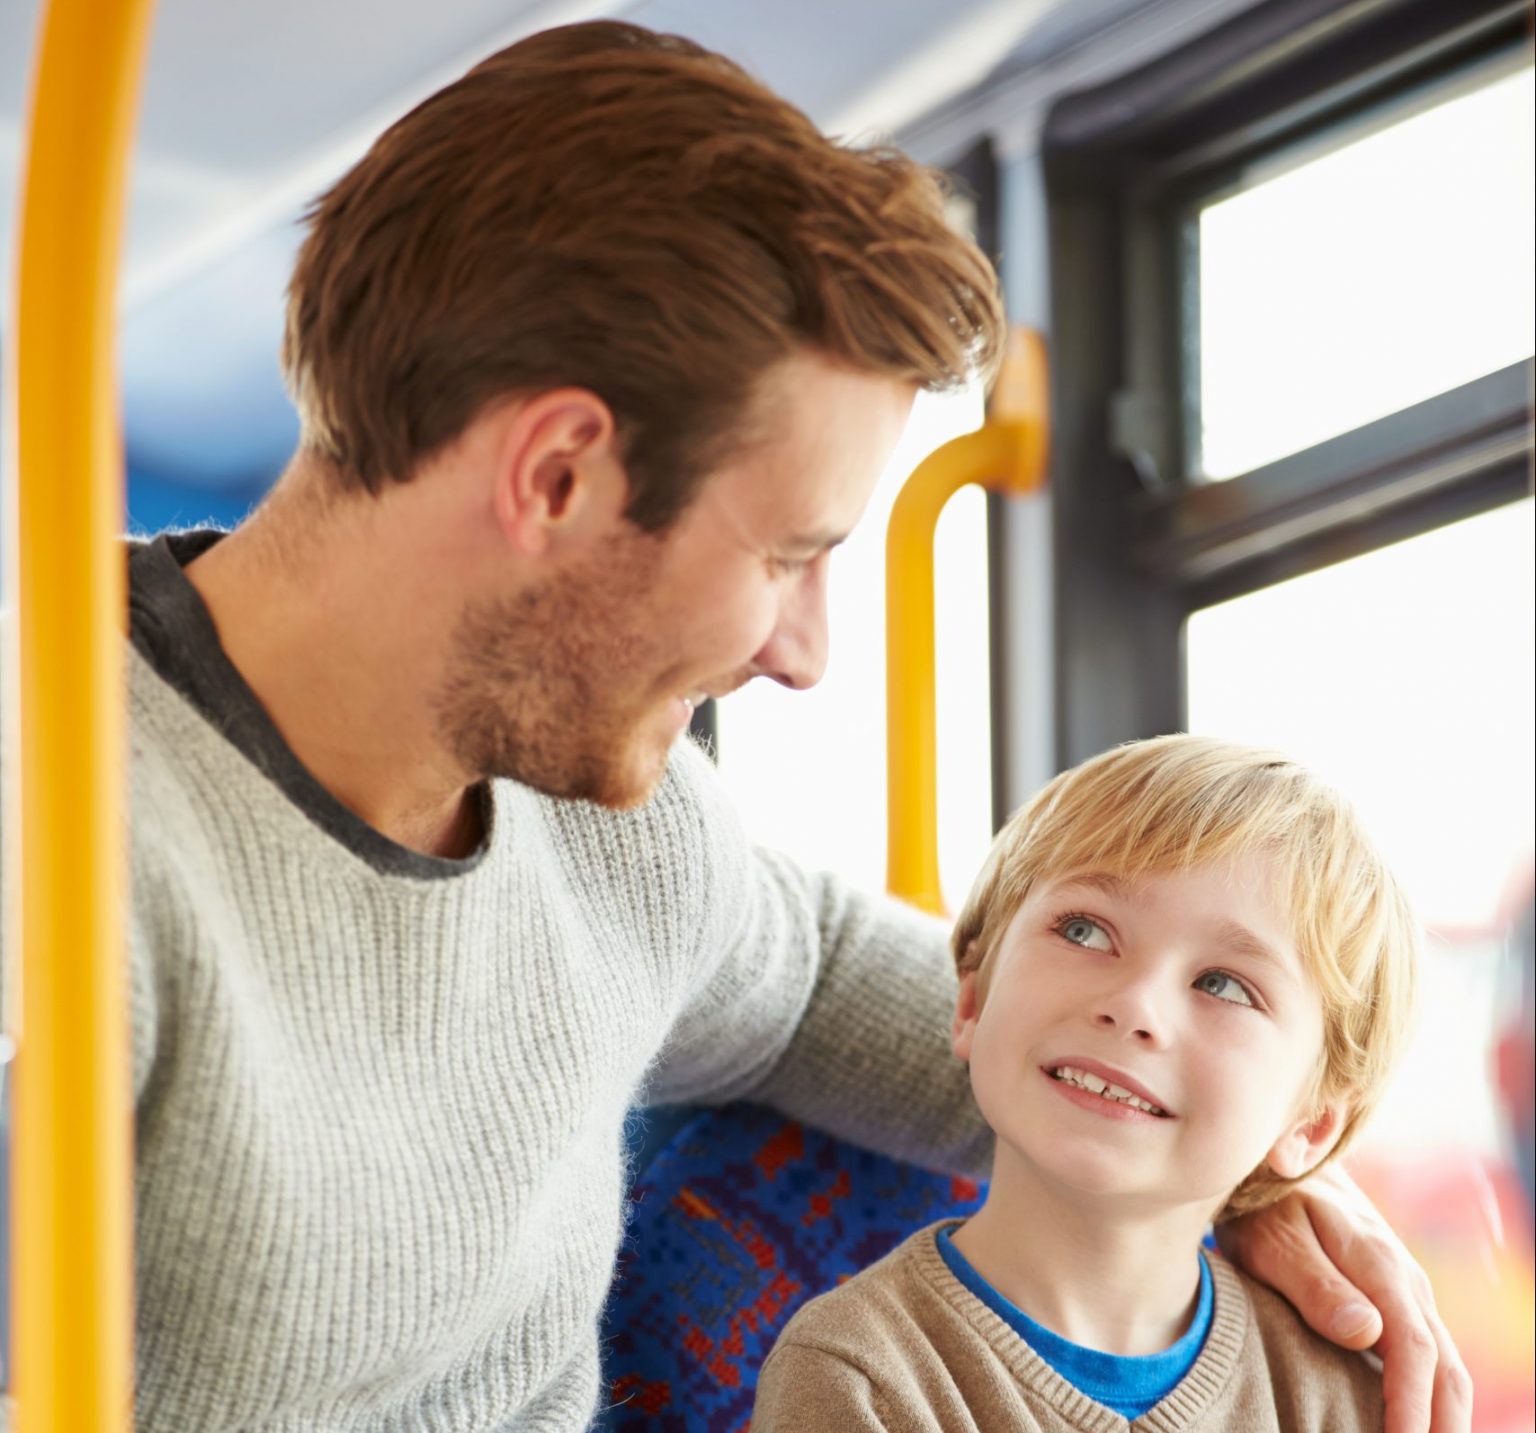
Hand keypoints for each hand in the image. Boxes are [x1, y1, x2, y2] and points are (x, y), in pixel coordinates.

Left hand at [1216, 1163, 1471, 1432]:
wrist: (1275, 1162)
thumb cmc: (1264, 1201)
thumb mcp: (1273, 1237)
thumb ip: (1315, 1283)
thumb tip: (1369, 1332)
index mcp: (1380, 1265)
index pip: (1414, 1352)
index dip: (1411, 1409)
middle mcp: (1405, 1281)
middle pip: (1447, 1370)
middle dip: (1443, 1427)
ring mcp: (1405, 1291)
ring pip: (1445, 1367)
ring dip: (1442, 1417)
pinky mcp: (1395, 1299)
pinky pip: (1428, 1356)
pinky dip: (1430, 1398)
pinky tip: (1411, 1423)